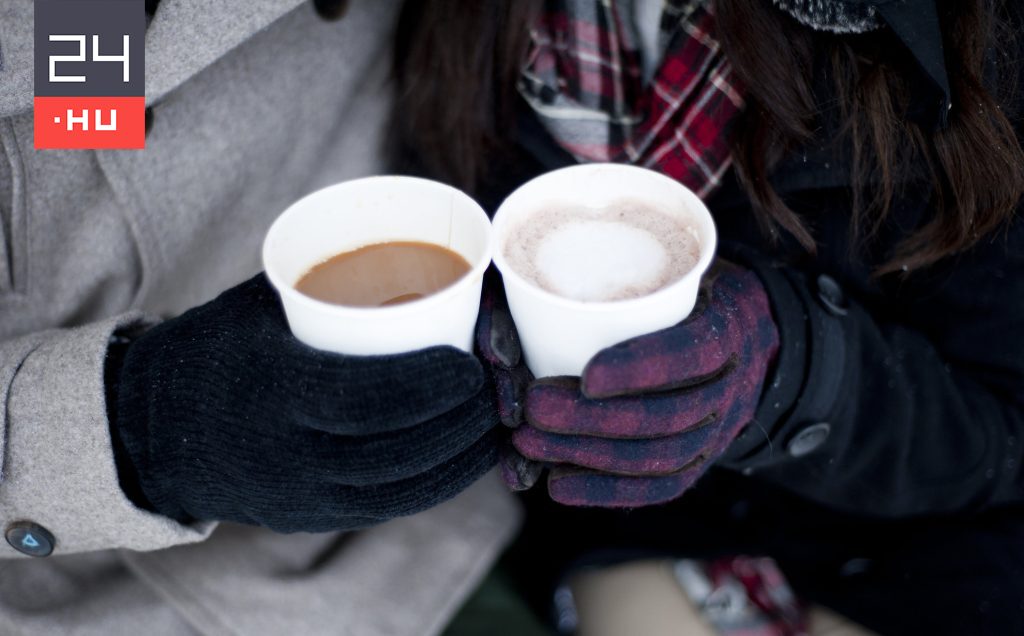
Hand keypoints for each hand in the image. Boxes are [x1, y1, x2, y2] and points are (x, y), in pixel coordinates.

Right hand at [110, 274, 498, 531]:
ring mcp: (297, 496)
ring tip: (493, 423)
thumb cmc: (218, 347)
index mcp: (271, 389)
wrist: (152, 429)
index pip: (364, 398)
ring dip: (460, 459)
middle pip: (395, 450)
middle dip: (461, 423)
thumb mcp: (260, 303)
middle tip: (499, 390)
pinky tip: (463, 460)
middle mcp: (285, 454)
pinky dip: (433, 486)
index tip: (472, 364)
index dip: (428, 385)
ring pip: (400, 489)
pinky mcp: (308, 517)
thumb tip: (425, 250)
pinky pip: (384, 508)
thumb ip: (332, 283)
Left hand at [481, 262, 778, 506]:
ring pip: (663, 457)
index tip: (586, 375)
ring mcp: (721, 427)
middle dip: (594, 419)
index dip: (641, 368)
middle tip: (531, 408)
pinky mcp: (700, 459)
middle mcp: (734, 381)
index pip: (693, 351)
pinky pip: (661, 488)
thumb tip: (507, 319)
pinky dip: (606, 491)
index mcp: (728, 322)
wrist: (744, 328)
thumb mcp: (662, 260)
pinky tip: (557, 485)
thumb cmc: (678, 285)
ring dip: (589, 456)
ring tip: (527, 443)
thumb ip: (592, 276)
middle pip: (671, 415)